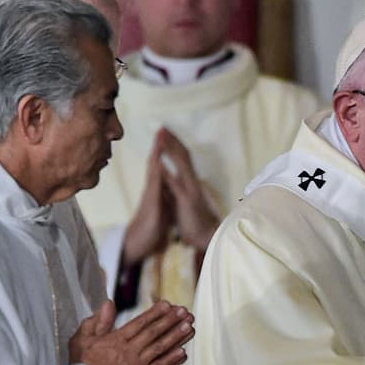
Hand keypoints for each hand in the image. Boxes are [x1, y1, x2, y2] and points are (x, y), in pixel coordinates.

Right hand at [69, 299, 194, 364]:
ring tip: (190, 327)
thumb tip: (108, 303)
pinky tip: (184, 352)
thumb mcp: (82, 339)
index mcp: (115, 340)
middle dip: (171, 321)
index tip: (168, 304)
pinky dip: (172, 360)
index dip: (155, 313)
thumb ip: (97, 321)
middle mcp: (129, 351)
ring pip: (160, 348)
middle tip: (185, 312)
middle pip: (154, 333)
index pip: (139, 323)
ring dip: (176, 337)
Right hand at [121, 132, 174, 266]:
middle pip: (154, 163)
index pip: (159, 166)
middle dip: (158, 146)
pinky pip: (154, 186)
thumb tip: (167, 186)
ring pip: (153, 171)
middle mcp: (152, 189)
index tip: (166, 135)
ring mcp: (151, 195)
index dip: (162, 151)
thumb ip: (163, 195)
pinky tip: (158, 162)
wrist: (139, 243)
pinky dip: (156, 173)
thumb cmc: (151, 227)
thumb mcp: (161, 207)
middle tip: (161, 128)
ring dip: (156, 154)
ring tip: (159, 138)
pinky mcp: (151, 204)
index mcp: (157, 190)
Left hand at [158, 128, 219, 252]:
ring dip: (170, 150)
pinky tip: (160, 165)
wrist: (205, 238)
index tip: (164, 131)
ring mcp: (190, 190)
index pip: (182, 157)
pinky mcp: (187, 201)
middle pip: (183, 156)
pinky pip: (176, 186)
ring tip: (161, 137)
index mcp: (189, 182)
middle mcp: (191, 182)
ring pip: (181, 166)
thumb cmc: (193, 220)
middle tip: (162, 126)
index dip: (174, 143)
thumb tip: (168, 174)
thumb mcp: (182, 199)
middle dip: (172, 140)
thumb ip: (176, 186)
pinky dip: (168, 174)